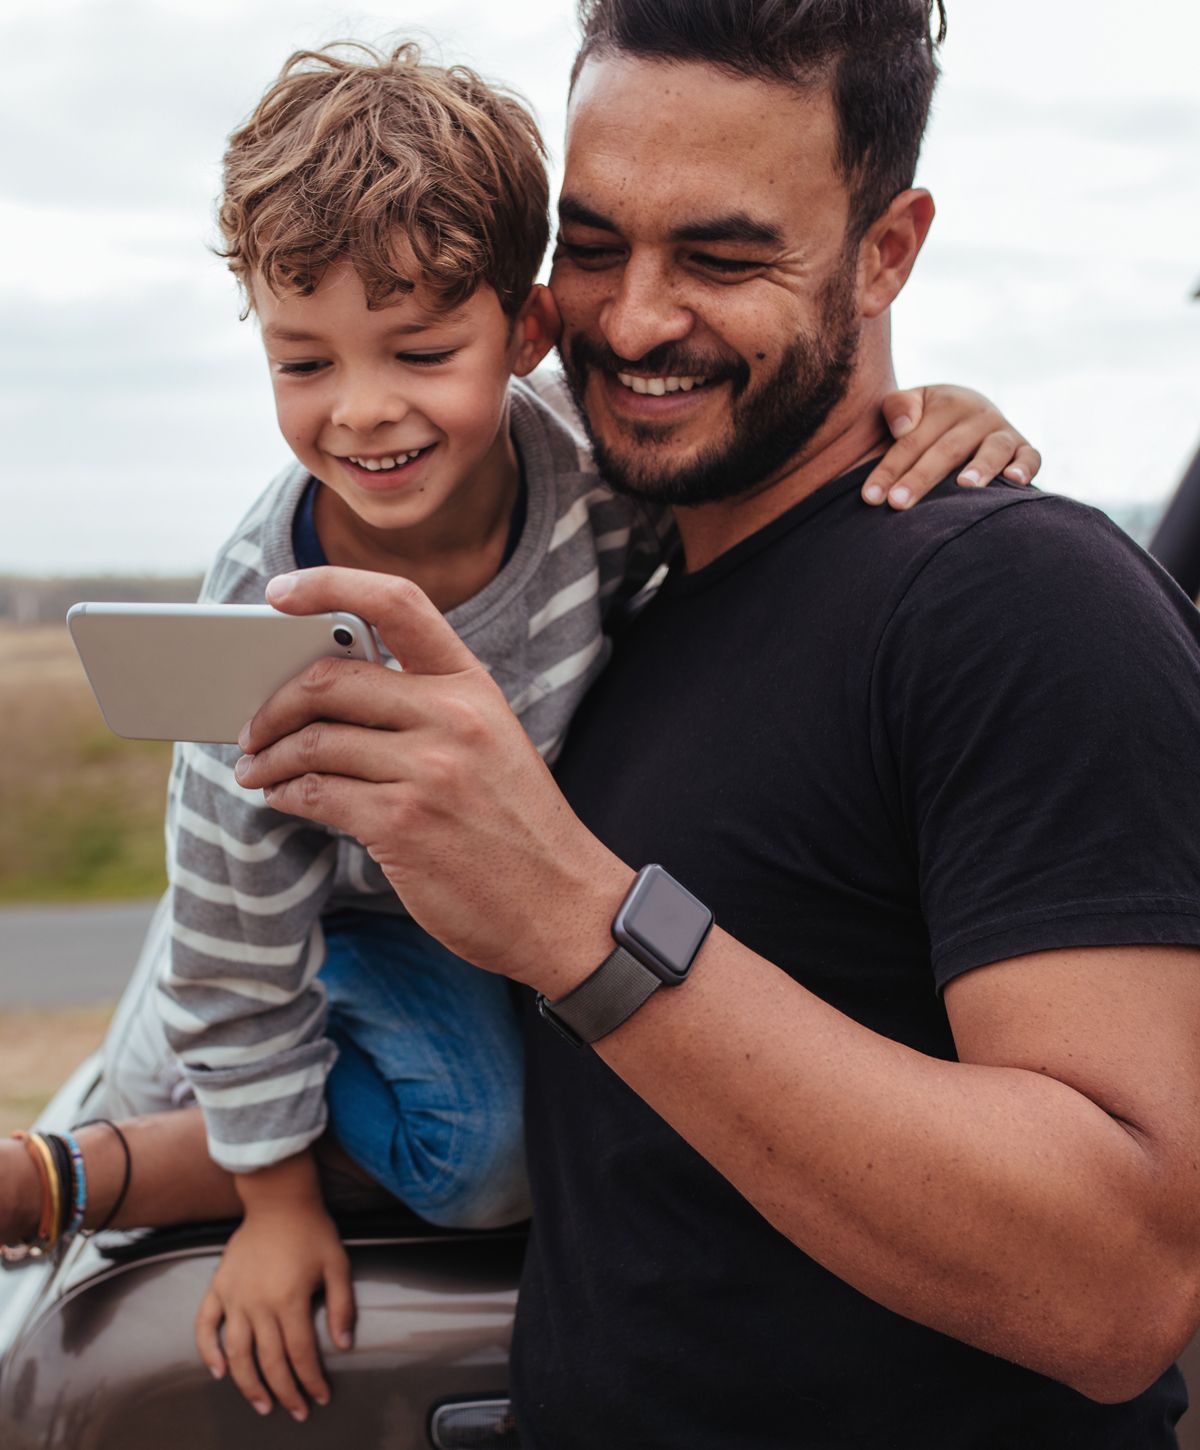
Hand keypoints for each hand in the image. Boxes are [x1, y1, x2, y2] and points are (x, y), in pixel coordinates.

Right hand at [195, 1191, 354, 1420]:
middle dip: (286, 1392)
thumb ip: (342, 1305)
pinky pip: (206, 1326)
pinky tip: (219, 1372)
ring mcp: (235, 1297)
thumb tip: (343, 1345)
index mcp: (289, 1299)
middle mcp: (258, 1304)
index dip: (312, 1380)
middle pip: (270, 1361)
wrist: (279, 1198)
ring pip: (237, 1354)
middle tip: (297, 1411)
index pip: (301, 1354)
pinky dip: (208, 1352)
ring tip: (263, 1405)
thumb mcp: (337, 1264)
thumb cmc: (312, 1230)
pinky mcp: (219, 1287)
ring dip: (249, 1385)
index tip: (321, 1397)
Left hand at [234, 569, 628, 995]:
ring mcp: (428, 770)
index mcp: (473, 685)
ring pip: (313, 742)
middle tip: (252, 726)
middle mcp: (452, 716)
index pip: (397, 603)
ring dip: (268, 757)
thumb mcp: (489, 742)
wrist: (562, 905)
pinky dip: (284, 796)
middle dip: (273, 703)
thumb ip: (426, 707)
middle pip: (330, 680)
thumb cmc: (515, 826)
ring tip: (255, 769)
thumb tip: (328, 695)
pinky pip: (315, 795)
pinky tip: (280, 799)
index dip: (330, 584)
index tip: (279, 591)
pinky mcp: (401, 824)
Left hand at [862, 384, 1041, 509]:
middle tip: (898, 503)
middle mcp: (977, 415)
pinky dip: (1025, 467)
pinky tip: (1013, 481)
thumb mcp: (909, 405)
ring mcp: (1002, 431)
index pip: (912, 440)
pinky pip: (1031, 457)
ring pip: (992, 450)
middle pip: (947, 449)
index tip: (870, 497)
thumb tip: (903, 426)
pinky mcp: (1024, 447)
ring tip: (963, 486)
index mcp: (945, 403)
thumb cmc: (925, 419)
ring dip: (980, 468)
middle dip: (921, 477)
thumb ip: (898, 408)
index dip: (890, 468)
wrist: (964, 411)